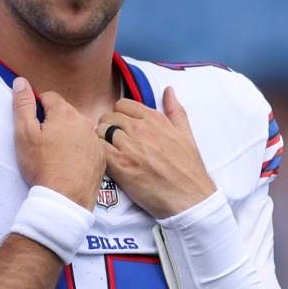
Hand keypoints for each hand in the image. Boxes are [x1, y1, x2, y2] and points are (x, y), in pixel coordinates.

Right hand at [13, 78, 105, 208]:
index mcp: (64, 113)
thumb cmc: (42, 165)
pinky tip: (69, 164)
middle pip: (65, 112)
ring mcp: (95, 140)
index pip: (49, 97)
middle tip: (42, 142)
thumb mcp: (24, 133)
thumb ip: (23, 104)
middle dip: (53, 121)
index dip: (38, 108)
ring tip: (56, 155)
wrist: (64, 199)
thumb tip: (21, 82)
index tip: (33, 124)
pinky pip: (88, 146)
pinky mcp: (101, 157)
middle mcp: (84, 122)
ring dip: (67, 135)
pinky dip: (79, 150)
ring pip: (78, 129)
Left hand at [96, 86, 214, 217]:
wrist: (189, 198)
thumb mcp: (186, 134)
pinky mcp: (120, 165)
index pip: (122, 104)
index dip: (118, 115)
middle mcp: (140, 129)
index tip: (121, 128)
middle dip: (107, 127)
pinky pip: (98, 149)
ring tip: (108, 152)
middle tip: (111, 142)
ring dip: (100, 140)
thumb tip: (169, 90)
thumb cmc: (188, 169)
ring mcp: (129, 146)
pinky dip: (98, 153)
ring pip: (100, 131)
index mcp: (155, 119)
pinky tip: (106, 162)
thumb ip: (175, 110)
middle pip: (108, 117)